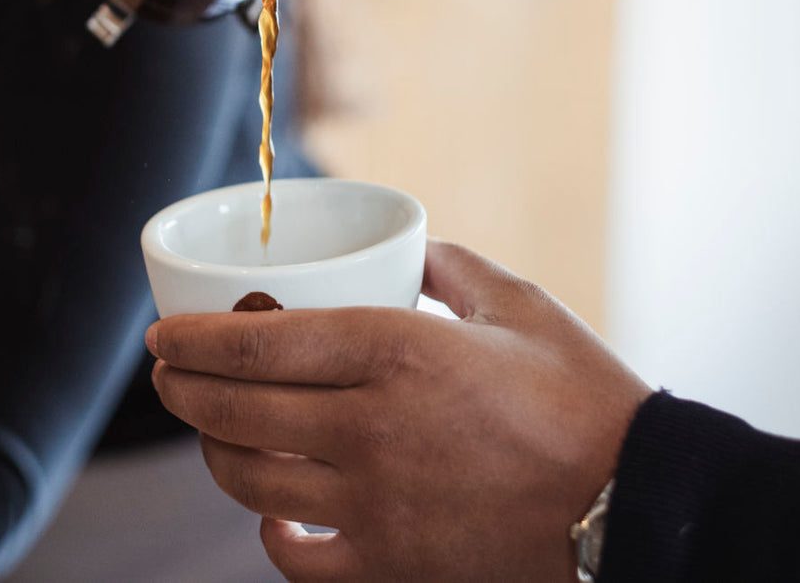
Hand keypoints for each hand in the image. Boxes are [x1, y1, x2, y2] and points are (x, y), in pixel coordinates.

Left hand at [147, 239, 652, 580]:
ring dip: (213, 452)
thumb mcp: (520, 305)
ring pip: (251, 481)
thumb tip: (404, 249)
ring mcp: (375, 507)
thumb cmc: (584, 400)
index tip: (162, 335)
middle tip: (168, 377)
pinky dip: (268, 532)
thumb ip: (447, 265)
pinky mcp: (392, 564)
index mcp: (397, 352)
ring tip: (210, 432)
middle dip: (181, 392)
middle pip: (236, 412)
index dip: (192, 340)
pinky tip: (273, 510)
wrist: (637, 507)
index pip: (256, 345)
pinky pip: (296, 557)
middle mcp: (370, 429)